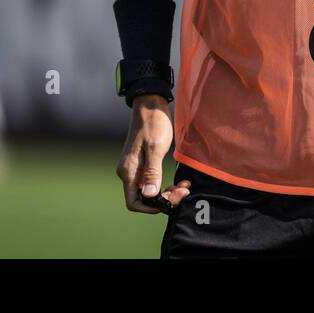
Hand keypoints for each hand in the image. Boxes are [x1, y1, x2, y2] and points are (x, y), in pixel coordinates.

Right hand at [115, 94, 190, 213]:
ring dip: (167, 192)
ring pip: (150, 191)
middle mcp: (129, 172)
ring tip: (184, 186)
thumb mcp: (156, 148)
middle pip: (144, 198)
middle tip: (184, 190)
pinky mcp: (143, 164)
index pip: (134, 202)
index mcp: (129, 171)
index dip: (151, 207)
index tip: (170, 201)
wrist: (151, 105)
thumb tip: (149, 195)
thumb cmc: (153, 124)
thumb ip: (152, 173)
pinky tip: (179, 181)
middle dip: (165, 198)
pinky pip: (152, 181)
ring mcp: (135, 169)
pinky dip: (165, 183)